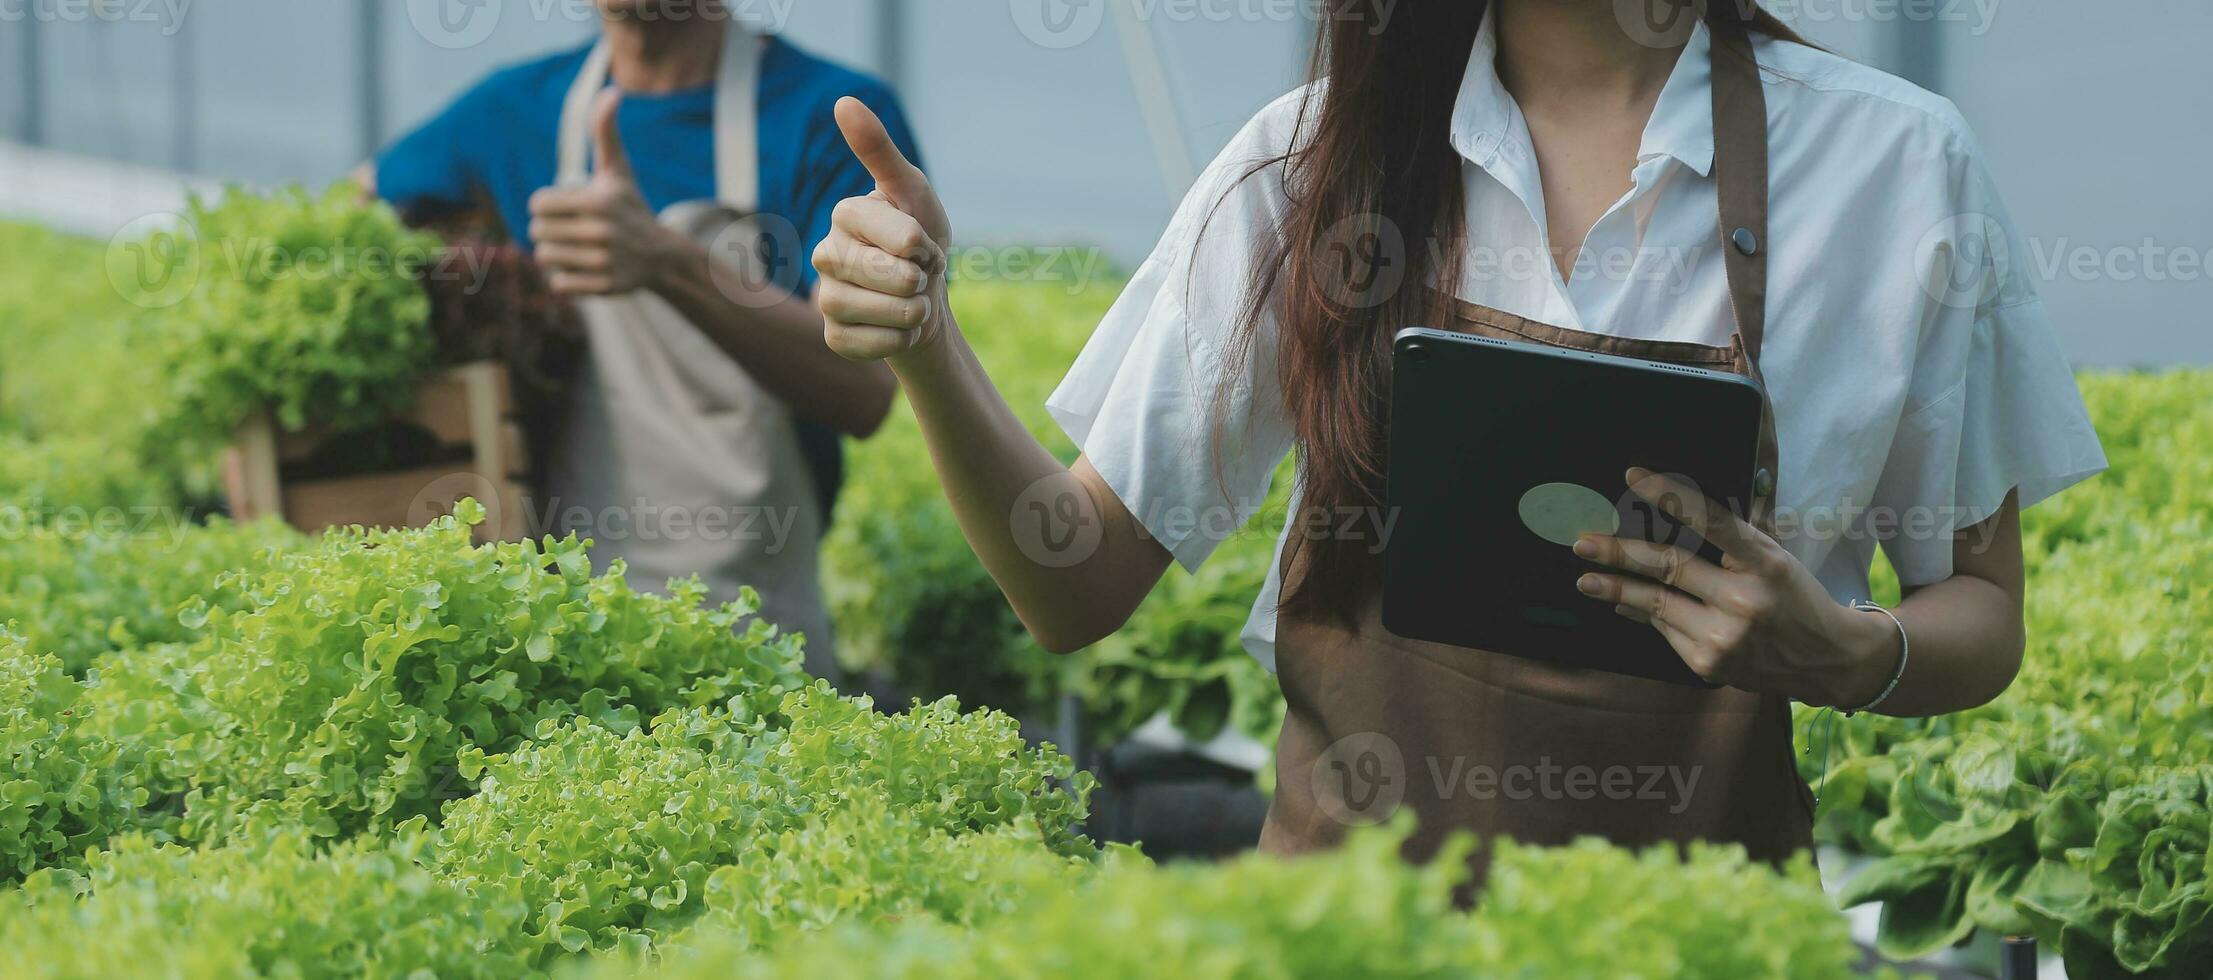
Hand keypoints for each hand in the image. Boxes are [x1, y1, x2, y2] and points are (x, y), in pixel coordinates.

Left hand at [528, 89, 688, 296]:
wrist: (662, 256)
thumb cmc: (631, 207)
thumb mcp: (619, 169)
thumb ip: (606, 131)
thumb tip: (612, 90)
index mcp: (597, 202)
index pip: (538, 204)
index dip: (548, 205)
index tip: (567, 208)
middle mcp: (601, 233)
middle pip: (537, 232)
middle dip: (549, 230)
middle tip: (571, 231)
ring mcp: (603, 262)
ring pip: (545, 258)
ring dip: (555, 254)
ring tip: (576, 249)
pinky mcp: (603, 288)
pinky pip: (559, 284)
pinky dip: (565, 278)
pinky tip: (584, 268)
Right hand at [813, 97, 954, 362]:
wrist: (925, 297)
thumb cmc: (919, 237)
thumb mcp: (911, 191)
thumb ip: (878, 151)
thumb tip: (843, 102)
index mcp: (844, 213)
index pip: (891, 232)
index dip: (921, 243)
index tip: (923, 243)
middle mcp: (825, 252)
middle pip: (883, 272)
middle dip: (917, 278)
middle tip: (921, 274)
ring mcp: (825, 296)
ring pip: (870, 310)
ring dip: (909, 311)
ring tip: (915, 302)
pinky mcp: (832, 335)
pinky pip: (866, 345)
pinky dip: (897, 340)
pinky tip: (902, 328)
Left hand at [1572, 468, 1899, 705]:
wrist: (1826, 660)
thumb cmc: (1795, 598)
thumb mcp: (1775, 558)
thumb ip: (1732, 537)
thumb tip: (1674, 509)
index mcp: (1765, 564)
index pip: (1710, 521)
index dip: (1668, 496)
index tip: (1633, 477)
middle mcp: (1744, 601)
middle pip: (1669, 566)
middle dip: (1619, 552)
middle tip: (1583, 542)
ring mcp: (1724, 637)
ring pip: (1656, 603)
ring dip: (1616, 588)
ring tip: (1586, 578)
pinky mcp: (1708, 664)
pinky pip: (1663, 630)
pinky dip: (1641, 613)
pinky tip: (1620, 602)